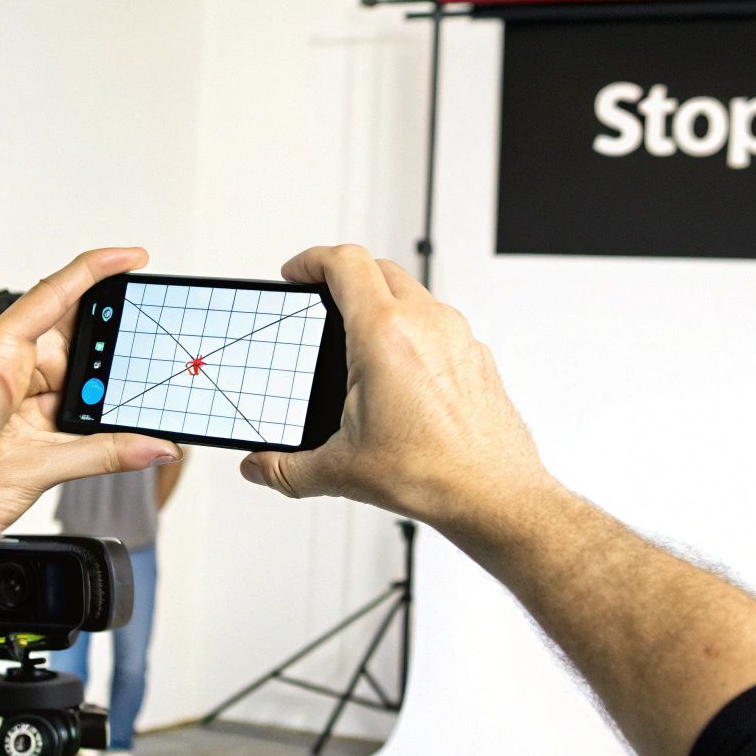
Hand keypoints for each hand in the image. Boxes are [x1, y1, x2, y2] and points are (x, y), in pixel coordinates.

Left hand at [0, 248, 181, 528]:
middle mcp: (2, 366)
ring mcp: (11, 391)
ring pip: (70, 373)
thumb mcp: (36, 468)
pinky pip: (63, 402)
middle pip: (69, 336)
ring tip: (127, 401)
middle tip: (146, 349)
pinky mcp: (17, 416)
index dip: (95, 270)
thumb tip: (153, 446)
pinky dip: (90, 415)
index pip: (53, 296)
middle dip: (109, 343)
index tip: (133, 257)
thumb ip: (101, 454)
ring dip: (100, 389)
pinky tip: (110, 425)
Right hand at [238, 245, 551, 529]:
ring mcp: (458, 336)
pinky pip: (440, 325)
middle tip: (323, 300)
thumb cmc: (435, 474)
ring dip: (383, 302)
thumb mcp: (341, 471)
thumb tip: (259, 468)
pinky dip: (415, 331)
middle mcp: (427, 324)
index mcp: (385, 335)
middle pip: (379, 268)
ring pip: (414, 293)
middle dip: (344, 276)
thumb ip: (286, 468)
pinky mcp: (477, 356)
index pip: (344, 263)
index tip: (297, 273)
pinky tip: (402, 371)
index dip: (312, 260)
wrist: (496, 495)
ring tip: (361, 338)